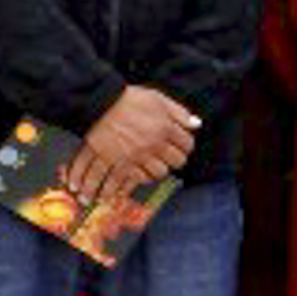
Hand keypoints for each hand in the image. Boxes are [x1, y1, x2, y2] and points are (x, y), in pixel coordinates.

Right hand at [69, 84, 199, 200]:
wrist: (99, 101)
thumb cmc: (130, 99)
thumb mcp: (159, 100)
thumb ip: (180, 113)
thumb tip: (196, 124)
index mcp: (165, 131)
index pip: (186, 147)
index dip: (184, 148)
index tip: (179, 148)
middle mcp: (151, 148)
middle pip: (168, 167)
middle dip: (166, 165)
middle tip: (161, 162)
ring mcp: (132, 157)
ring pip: (148, 178)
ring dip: (145, 178)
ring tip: (141, 175)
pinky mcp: (112, 161)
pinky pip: (115, 181)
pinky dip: (109, 191)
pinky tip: (104, 196)